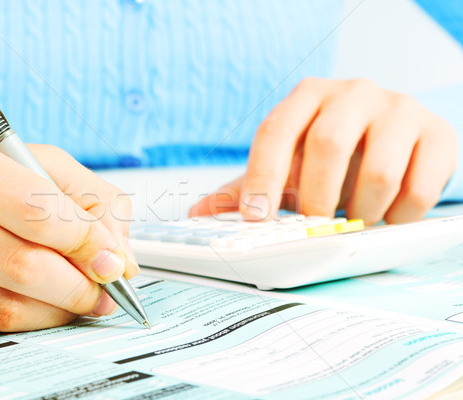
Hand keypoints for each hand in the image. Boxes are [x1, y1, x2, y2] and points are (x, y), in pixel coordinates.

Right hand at [0, 130, 137, 332]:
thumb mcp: (41, 166)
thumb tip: (119, 260)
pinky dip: (26, 321)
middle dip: (80, 286)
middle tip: (103, 289)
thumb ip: (94, 203)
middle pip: (23, 266)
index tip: (113, 261)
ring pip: (5, 306)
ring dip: (58, 310)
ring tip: (77, 298)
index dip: (88, 244)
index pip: (38, 212)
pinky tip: (39, 305)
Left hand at [190, 78, 457, 224]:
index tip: (255, 218)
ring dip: (361, 212)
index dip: (262, 177)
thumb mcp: (286, 165)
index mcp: (307, 96)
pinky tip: (386, 215)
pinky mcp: (437, 134)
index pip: (275, 132)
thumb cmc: (330, 153)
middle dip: (316, 200)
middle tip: (314, 225)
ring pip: (379, 172)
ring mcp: (398, 109)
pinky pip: (418, 188)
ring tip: (354, 218)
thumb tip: (197, 215)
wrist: (393, 135)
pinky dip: (397, 216)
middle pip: (328, 146)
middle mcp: (352, 93)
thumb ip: (244, 189)